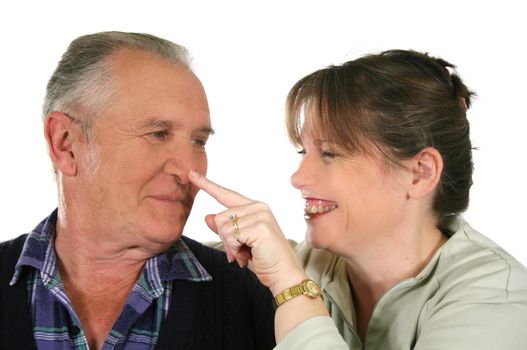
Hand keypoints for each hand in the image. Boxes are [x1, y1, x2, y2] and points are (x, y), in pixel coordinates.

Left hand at [189, 170, 306, 294]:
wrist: (283, 274)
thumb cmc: (264, 258)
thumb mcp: (239, 242)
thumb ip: (225, 228)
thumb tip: (207, 216)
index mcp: (254, 207)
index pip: (226, 194)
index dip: (207, 185)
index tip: (191, 174)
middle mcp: (258, 207)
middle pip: (220, 217)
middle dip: (225, 240)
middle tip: (240, 252)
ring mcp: (260, 215)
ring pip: (223, 228)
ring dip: (231, 247)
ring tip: (246, 254)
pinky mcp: (260, 226)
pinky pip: (231, 236)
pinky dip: (236, 250)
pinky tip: (249, 255)